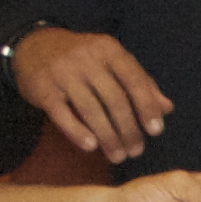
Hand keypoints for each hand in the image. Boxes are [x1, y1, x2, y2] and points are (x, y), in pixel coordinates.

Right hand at [13, 28, 172, 162]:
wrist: (33, 46)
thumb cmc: (82, 58)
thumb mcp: (111, 61)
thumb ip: (139, 82)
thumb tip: (166, 108)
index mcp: (109, 49)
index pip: (134, 80)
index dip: (147, 107)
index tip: (156, 131)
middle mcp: (87, 59)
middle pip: (114, 99)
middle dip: (128, 129)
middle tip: (135, 151)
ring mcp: (63, 73)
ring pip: (91, 110)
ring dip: (108, 137)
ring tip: (117, 156)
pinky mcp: (43, 89)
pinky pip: (63, 114)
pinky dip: (77, 132)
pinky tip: (91, 147)